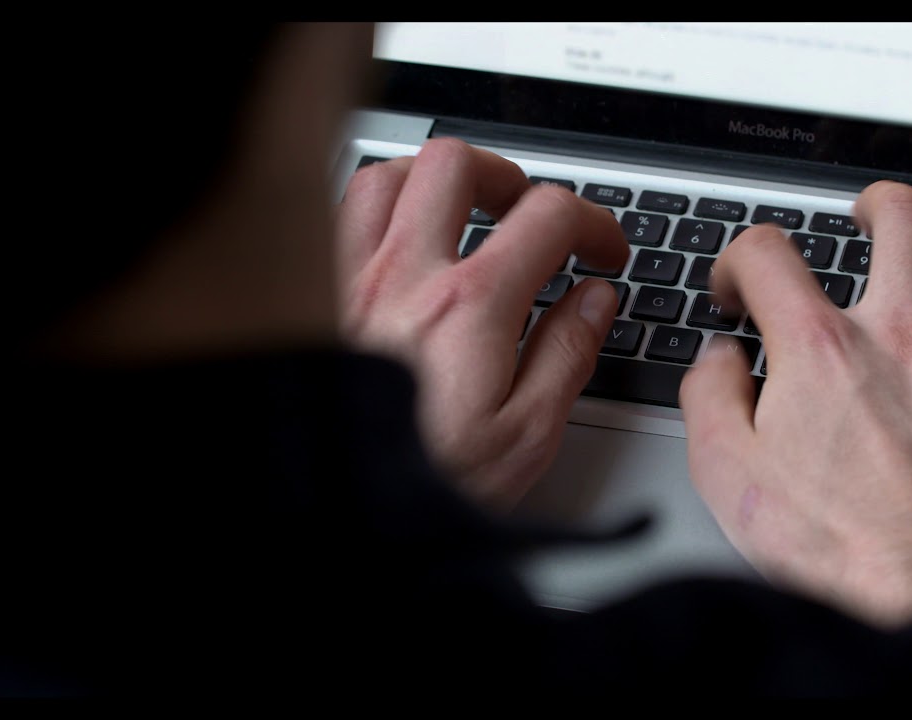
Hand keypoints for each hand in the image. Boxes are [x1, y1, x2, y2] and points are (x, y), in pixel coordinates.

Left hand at [337, 138, 628, 510]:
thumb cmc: (421, 483)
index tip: (601, 251)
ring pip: (386, 178)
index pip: (546, 216)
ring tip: (458, 216)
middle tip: (527, 214)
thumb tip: (594, 301)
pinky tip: (392, 249)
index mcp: (469, 306)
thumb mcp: (525, 436)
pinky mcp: (310, 300)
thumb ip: (567, 355)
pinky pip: (337, 221)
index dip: (592, 222)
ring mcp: (348, 281)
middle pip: (456, 165)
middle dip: (506, 178)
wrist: (328, 513)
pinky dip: (374, 214)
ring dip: (432, 185)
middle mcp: (403, 276)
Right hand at [680, 181, 911, 627]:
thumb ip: (709, 398)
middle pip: (900, 220)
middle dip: (877, 202)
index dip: (742, 260)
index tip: (745, 289)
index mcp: (821, 352)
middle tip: (869, 214)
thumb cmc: (836, 551)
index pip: (770, 255)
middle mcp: (902, 340)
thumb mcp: (727, 476)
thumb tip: (718, 360)